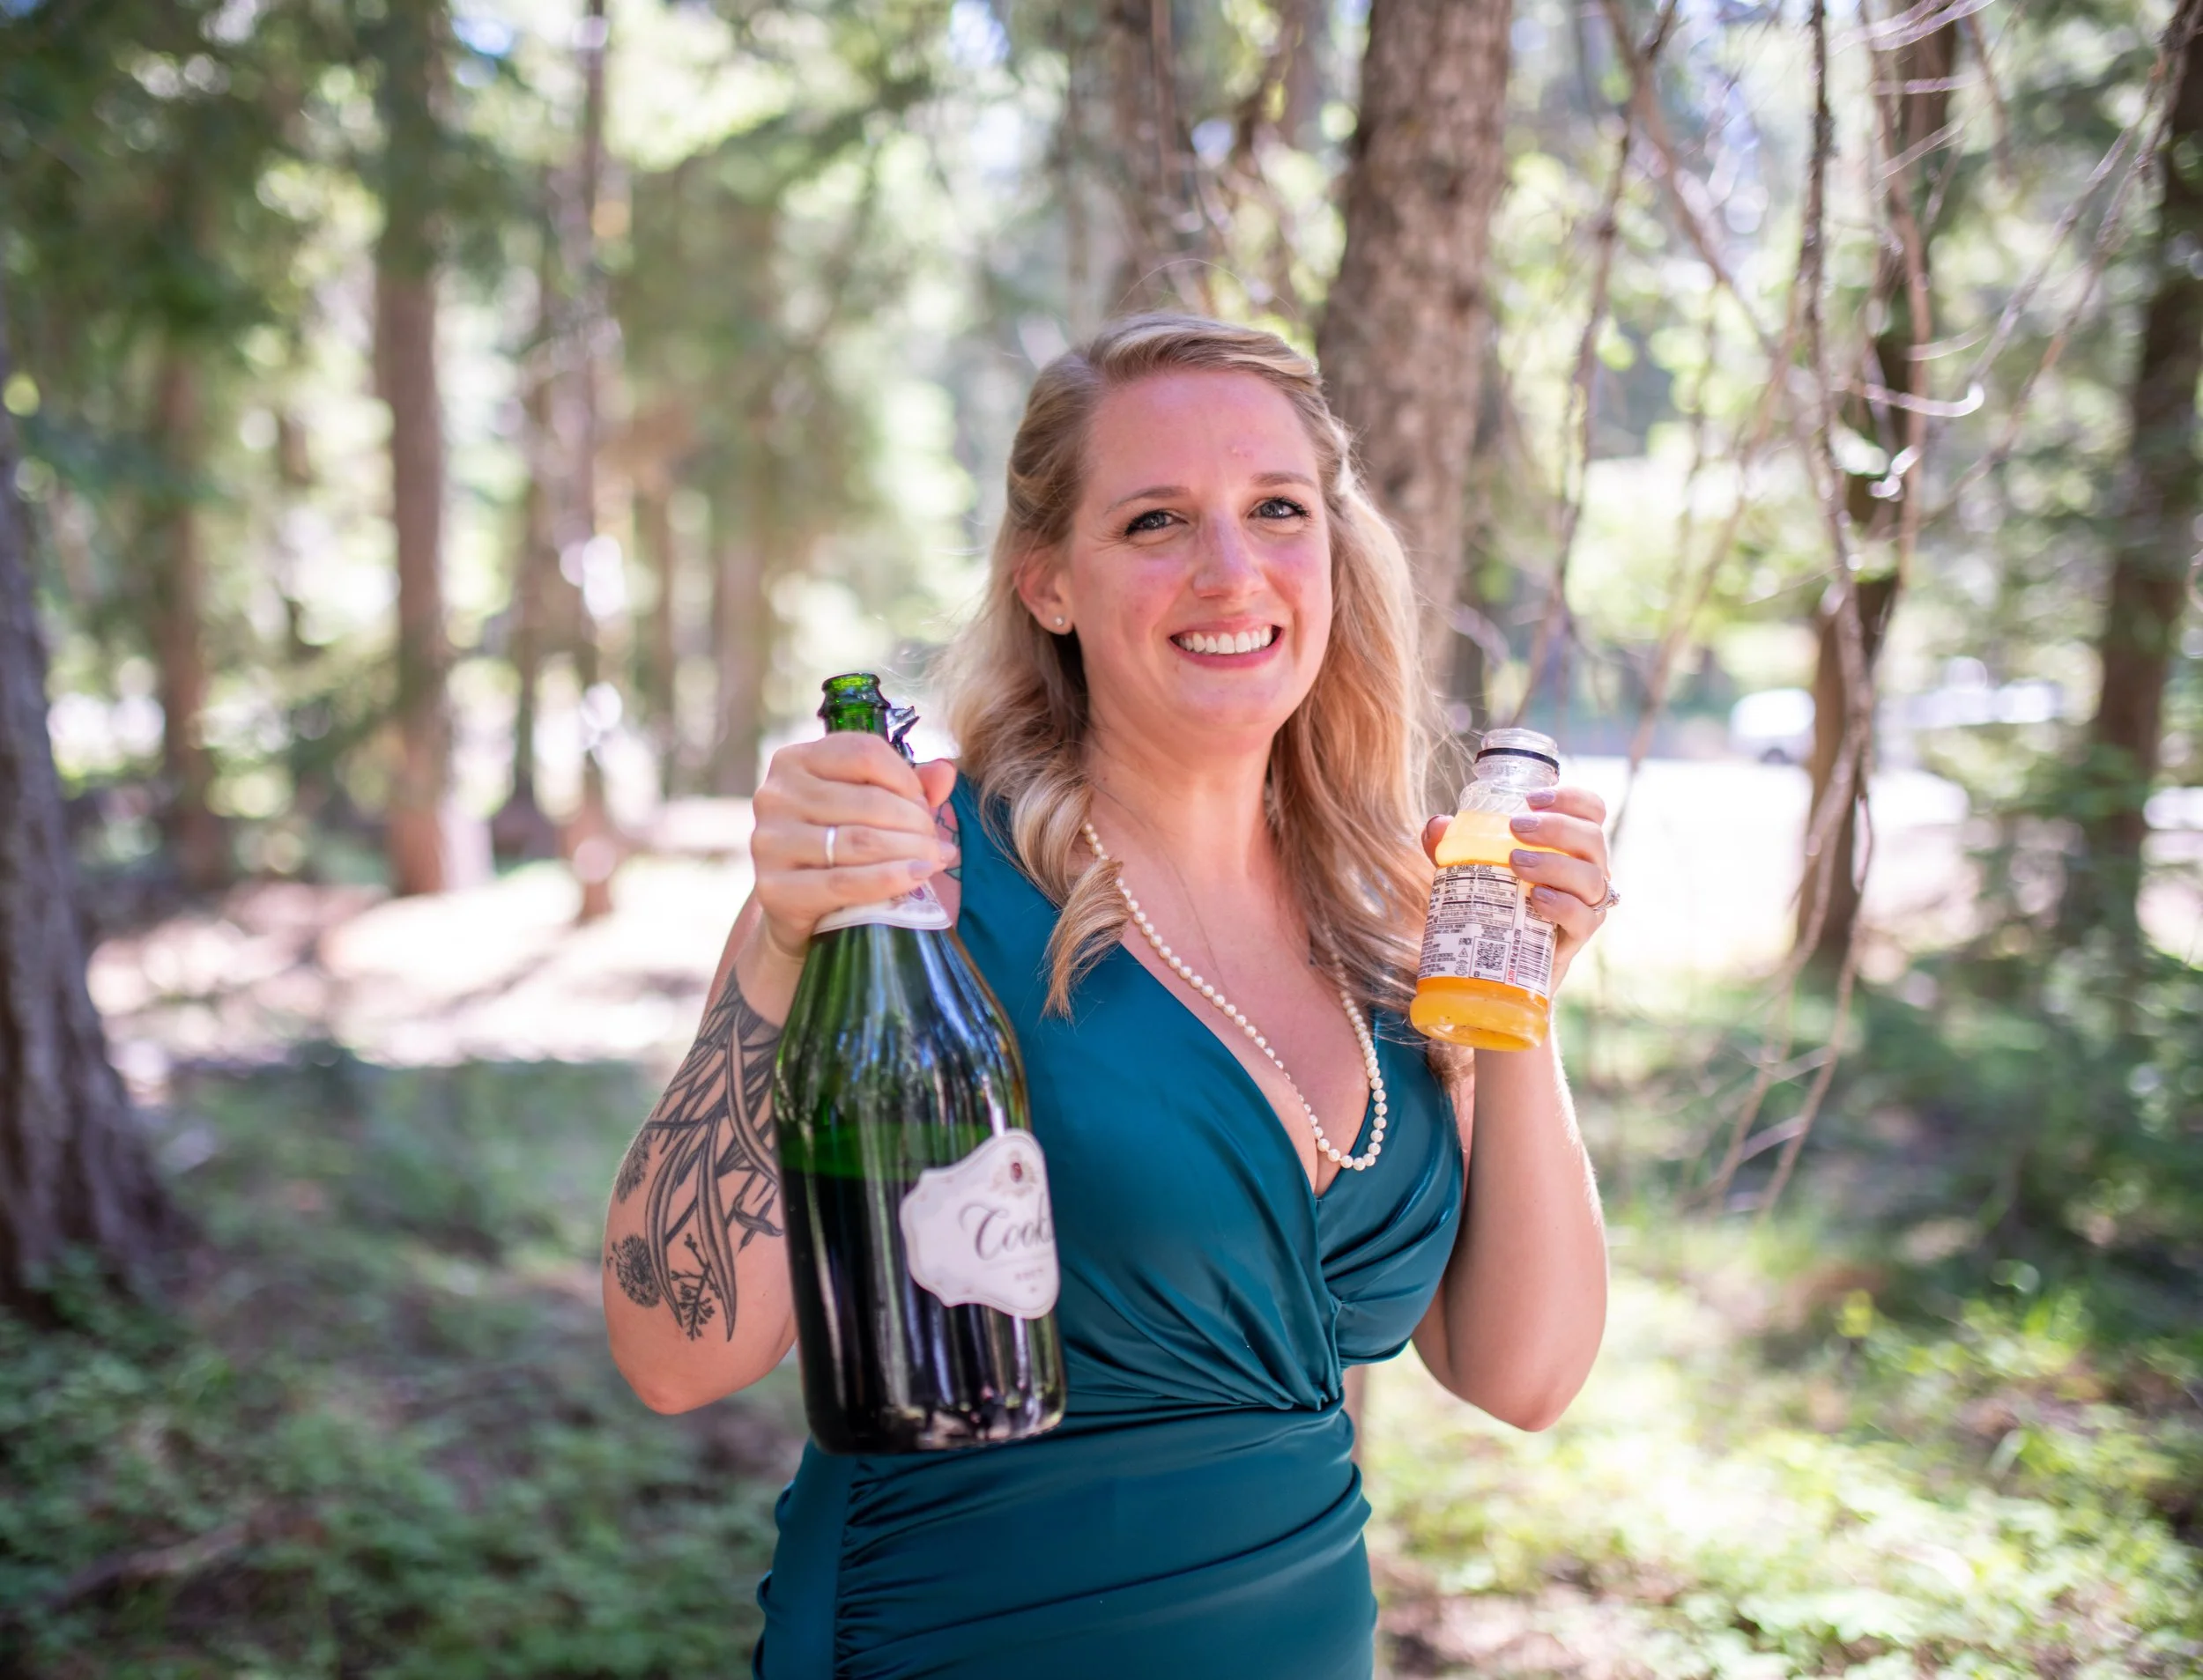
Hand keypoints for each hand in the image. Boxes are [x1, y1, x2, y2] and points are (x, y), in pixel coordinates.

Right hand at [749, 734, 958, 958]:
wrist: (799, 912)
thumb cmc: (839, 849)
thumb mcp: (870, 809)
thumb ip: (908, 787)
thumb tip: (946, 771)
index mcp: (795, 761)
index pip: (864, 753)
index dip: (906, 779)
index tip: (926, 806)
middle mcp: (774, 795)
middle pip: (868, 800)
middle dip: (916, 823)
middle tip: (937, 844)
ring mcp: (769, 842)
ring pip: (860, 840)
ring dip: (911, 851)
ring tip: (935, 860)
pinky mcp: (773, 888)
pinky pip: (845, 882)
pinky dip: (889, 880)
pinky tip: (917, 877)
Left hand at [1420, 785, 1612, 991]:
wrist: (1502, 960)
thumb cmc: (1496, 902)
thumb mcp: (1472, 870)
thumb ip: (1452, 848)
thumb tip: (1436, 826)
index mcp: (1571, 845)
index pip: (1591, 810)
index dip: (1571, 797)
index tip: (1531, 799)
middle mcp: (1588, 869)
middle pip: (1592, 838)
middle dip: (1557, 827)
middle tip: (1516, 828)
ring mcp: (1588, 903)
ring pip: (1591, 877)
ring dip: (1555, 864)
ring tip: (1516, 863)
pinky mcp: (1580, 935)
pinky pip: (1584, 917)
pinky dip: (1562, 905)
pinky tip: (1537, 899)